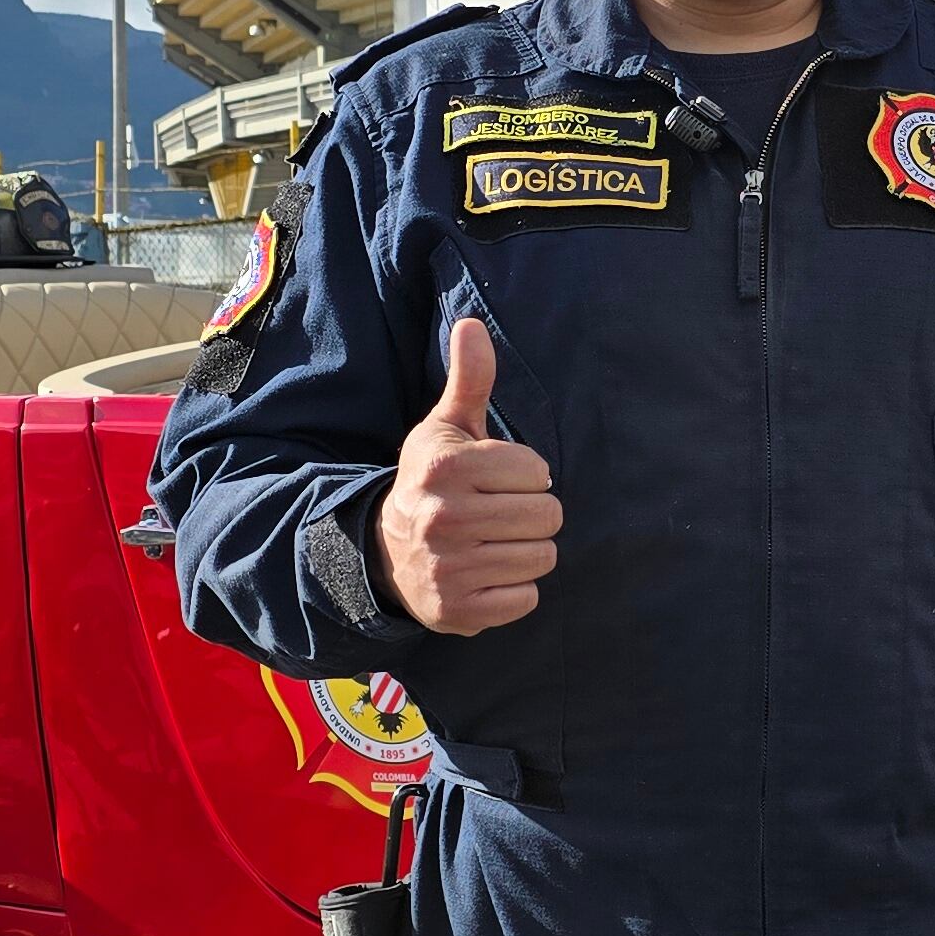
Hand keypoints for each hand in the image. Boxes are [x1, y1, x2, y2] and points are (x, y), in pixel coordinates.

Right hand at [377, 318, 558, 634]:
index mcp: (445, 467)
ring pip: (542, 557)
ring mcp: (449, 569)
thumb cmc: (433, 481)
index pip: (539, 471)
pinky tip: (487, 573)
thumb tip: (472, 324)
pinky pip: (527, 599)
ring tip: (494, 542)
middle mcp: (443, 518)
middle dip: (532, 513)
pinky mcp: (459, 611)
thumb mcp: (446, 428)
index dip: (526, 474)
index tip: (497, 479)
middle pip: (548, 516)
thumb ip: (470, 379)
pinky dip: (515, 590)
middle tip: (499, 514)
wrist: (386, 552)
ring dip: (527, 551)